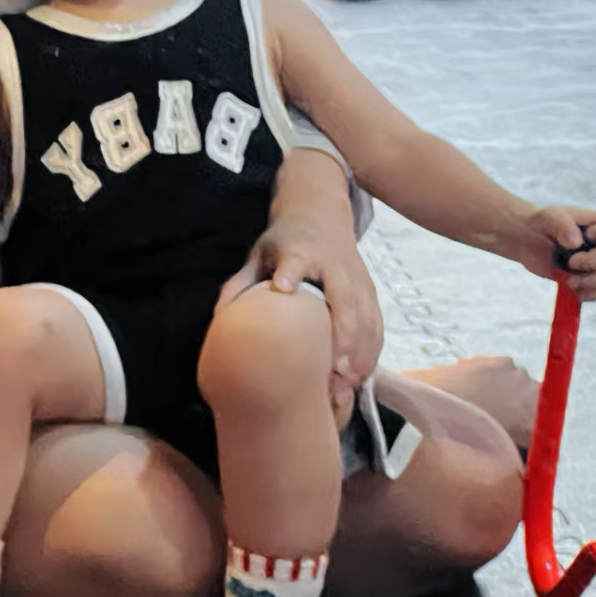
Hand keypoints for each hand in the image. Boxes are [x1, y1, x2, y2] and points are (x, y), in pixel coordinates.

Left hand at [215, 217, 384, 406]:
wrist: (320, 212)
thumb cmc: (286, 240)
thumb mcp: (260, 253)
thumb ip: (241, 283)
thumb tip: (220, 316)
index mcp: (301, 251)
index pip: (296, 261)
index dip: (291, 274)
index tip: (283, 288)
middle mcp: (334, 266)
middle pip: (345, 299)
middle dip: (344, 336)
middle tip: (334, 372)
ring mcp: (357, 279)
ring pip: (366, 317)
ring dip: (361, 351)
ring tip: (348, 384)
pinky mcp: (369, 291)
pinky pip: (376, 324)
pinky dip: (371, 351)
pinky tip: (360, 376)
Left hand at [504, 205, 595, 301]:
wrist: (527, 239)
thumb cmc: (541, 223)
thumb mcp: (549, 217)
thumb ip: (564, 226)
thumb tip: (576, 243)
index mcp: (593, 223)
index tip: (587, 234)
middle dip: (592, 262)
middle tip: (571, 262)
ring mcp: (592, 262)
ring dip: (590, 281)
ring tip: (569, 282)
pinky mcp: (584, 278)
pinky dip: (588, 294)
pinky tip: (573, 291)